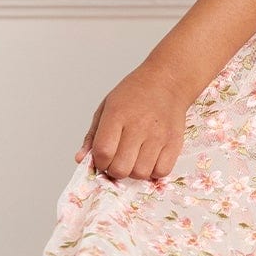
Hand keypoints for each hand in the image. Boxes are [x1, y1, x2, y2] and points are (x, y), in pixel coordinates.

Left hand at [75, 64, 189, 182]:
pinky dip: (154, 171)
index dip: (99, 162)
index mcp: (117, 115)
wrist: (167, 82)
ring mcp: (158, 135)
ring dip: (134, 172)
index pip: (103, 152)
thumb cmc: (134, 94)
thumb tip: (81, 159)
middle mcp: (138, 126)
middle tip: (118, 160)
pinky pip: (162, 172)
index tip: (103, 159)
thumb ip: (92, 136)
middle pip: (121, 168)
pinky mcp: (174, 142)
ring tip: (135, 159)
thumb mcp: (106, 108)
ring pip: (140, 173)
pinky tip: (150, 159)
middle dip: (115, 170)